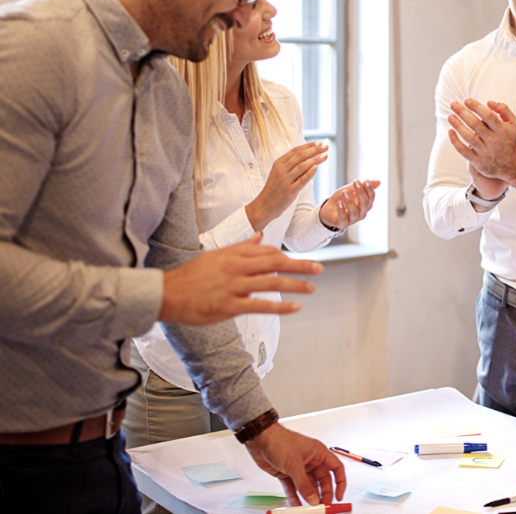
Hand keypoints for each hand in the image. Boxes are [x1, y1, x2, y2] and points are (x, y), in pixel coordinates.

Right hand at [159, 235, 321, 323]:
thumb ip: (241, 247)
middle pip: (275, 263)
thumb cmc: (192, 275)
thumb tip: (259, 237)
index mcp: (234, 253)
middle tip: (319, 268)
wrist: (166, 293)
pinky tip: (295, 307)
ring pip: (272, 282)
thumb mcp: (217, 255)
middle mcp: (237, 266)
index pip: (267, 251)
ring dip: (296, 284)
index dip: (286, 257)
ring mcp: (234, 286)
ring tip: (312, 287)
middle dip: (300, 265)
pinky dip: (280, 306)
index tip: (299, 261)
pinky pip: (260, 304)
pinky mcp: (229, 305)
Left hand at [245, 423, 345, 505]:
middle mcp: (310, 460)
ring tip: (310, 507)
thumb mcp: (295, 464)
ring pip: (308, 486)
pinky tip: (296, 504)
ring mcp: (299, 468)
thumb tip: (313, 498)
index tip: (339, 495)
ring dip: (309, 496)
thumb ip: (304, 484)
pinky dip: (295, 496)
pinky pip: (294, 488)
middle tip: (322, 505)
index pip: (336, 468)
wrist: (260, 440)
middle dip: (323, 493)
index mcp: (318, 452)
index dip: (339, 482)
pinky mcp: (287, 473)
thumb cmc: (279, 441)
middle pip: (323, 480)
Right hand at [247, 142, 328, 231]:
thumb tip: (307, 155)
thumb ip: (291, 164)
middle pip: (300, 156)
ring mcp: (285, 180)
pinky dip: (309, 173)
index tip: (319, 143)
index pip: (295, 151)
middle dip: (314, 150)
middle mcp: (281, 170)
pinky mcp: (289, 191)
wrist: (264, 205)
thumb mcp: (279, 172)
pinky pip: (301, 180)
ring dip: (315, 159)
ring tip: (325, 156)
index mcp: (278, 163)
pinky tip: (316, 167)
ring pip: (302, 166)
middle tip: (325, 146)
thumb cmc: (275, 188)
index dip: (308, 146)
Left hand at [319, 179, 380, 229]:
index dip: (369, 189)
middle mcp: (361, 213)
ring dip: (350, 201)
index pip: (371, 197)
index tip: (365, 181)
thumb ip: (362, 186)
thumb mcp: (351, 190)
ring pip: (354, 212)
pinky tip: (339, 203)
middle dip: (361, 193)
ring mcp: (352, 219)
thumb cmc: (342, 199)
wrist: (329, 209)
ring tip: (344, 192)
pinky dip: (341, 211)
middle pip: (365, 204)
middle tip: (355, 183)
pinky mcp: (342, 224)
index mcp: (365, 205)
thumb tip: (379, 182)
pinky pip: (344, 219)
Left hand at [447, 99, 515, 191]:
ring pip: (468, 136)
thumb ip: (503, 110)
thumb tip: (489, 102)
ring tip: (450, 116)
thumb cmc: (510, 140)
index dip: (475, 106)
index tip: (466, 100)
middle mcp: (494, 141)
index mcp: (502, 130)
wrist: (514, 166)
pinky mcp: (478, 162)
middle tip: (452, 104)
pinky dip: (455, 141)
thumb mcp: (513, 123)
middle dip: (462, 112)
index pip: (487, 115)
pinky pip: (463, 151)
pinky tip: (450, 132)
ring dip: (457, 125)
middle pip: (475, 124)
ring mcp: (486, 152)